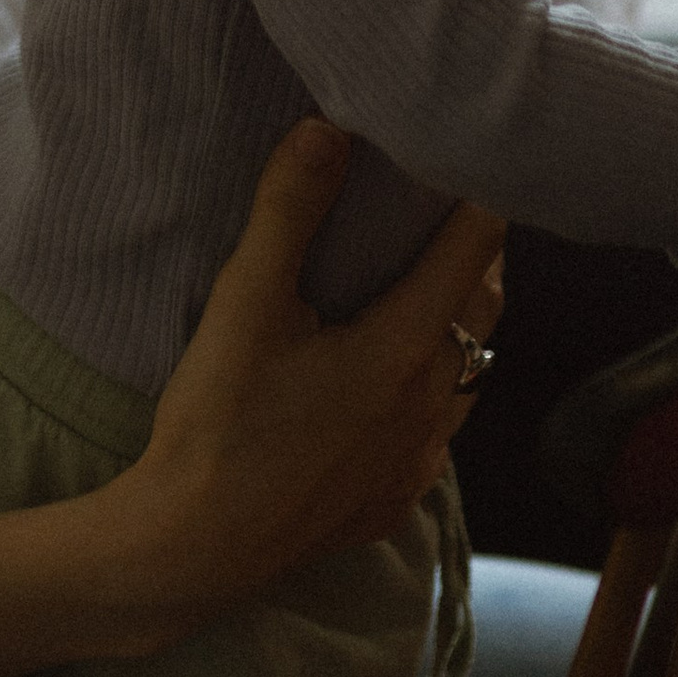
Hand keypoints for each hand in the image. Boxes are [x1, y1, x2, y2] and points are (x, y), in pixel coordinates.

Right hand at [137, 122, 507, 593]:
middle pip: (482, 309)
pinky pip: (439, 427)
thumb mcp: (244, 304)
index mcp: (404, 348)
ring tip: (425, 286)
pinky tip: (390, 380)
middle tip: (447, 209)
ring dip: (457, 323)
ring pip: (468, 370)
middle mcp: (431, 404)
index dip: (482, 196)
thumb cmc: (219, 422)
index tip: (477, 153)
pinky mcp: (396, 497)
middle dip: (474, 255)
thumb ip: (288, 212)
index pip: (475, 250)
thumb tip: (328, 127)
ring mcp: (419, 458)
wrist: (194, 549)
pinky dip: (431, 387)